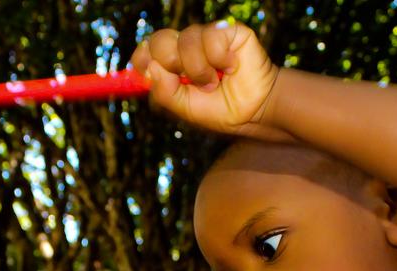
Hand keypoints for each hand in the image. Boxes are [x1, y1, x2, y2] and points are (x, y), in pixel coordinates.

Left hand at [131, 20, 289, 140]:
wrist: (254, 112)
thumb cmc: (220, 110)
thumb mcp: (185, 108)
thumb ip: (165, 91)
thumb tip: (152, 67)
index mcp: (172, 62)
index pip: (146, 49)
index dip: (142, 58)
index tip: (147, 73)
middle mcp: (187, 46)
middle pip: (160, 39)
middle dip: (171, 63)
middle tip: (189, 80)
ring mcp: (208, 37)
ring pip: (186, 38)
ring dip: (199, 69)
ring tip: (214, 82)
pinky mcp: (229, 31)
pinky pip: (211, 36)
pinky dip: (219, 58)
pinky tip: (231, 67)